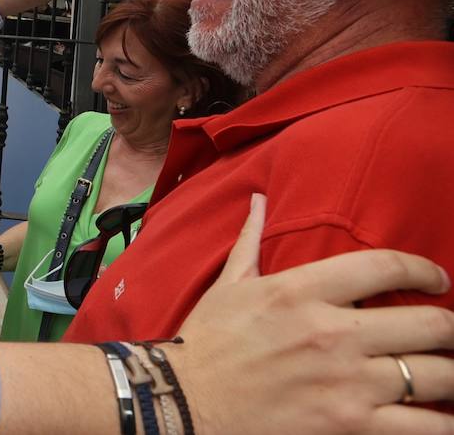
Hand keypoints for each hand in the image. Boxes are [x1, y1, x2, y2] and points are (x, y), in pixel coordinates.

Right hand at [168, 194, 453, 430]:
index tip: (437, 278)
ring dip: (452, 374)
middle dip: (452, 327)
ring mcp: (346, 383)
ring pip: (436, 376)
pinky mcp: (351, 426)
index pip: (385, 266)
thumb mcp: (228, 285)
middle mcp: (331, 333)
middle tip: (451, 331)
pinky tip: (440, 414)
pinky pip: (425, 427)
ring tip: (449, 374)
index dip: (424, 270)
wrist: (184, 401)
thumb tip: (257, 198)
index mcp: (301, 291)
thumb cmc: (207, 342)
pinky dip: (442, 422)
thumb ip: (251, 240)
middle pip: (429, 324)